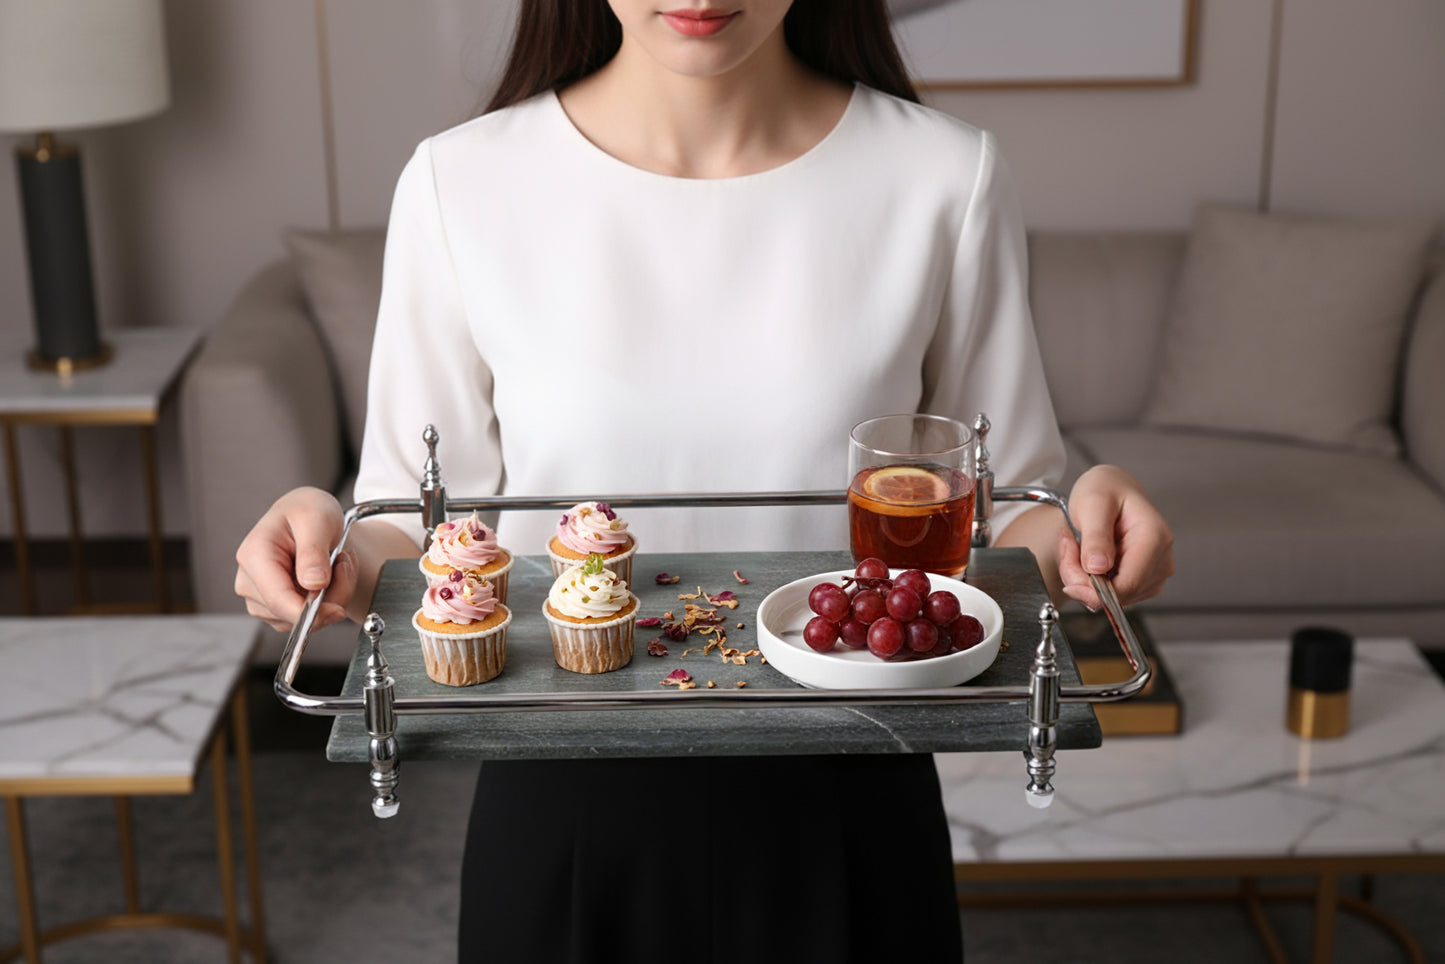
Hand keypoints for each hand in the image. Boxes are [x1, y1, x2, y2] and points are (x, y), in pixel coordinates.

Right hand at [234, 487, 356, 632]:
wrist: (309, 516)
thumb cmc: (308, 512)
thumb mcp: (317, 519)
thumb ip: (314, 551)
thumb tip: (314, 584)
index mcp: (254, 555)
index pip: (277, 599)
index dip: (309, 612)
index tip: (338, 609)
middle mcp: (250, 579)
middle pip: (291, 612)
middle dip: (329, 596)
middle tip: (344, 563)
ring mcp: (259, 596)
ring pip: (301, 619)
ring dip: (331, 597)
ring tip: (336, 563)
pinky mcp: (274, 606)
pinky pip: (305, 618)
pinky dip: (326, 601)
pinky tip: (329, 576)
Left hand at [1056, 465, 1173, 609]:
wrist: (1112, 488)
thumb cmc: (1105, 489)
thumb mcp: (1092, 504)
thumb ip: (1095, 536)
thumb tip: (1097, 569)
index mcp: (1154, 538)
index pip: (1127, 585)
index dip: (1093, 591)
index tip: (1068, 574)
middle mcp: (1162, 559)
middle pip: (1117, 594)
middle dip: (1083, 579)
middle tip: (1068, 546)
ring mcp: (1155, 573)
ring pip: (1111, 597)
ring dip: (1083, 578)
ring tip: (1078, 546)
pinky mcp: (1143, 581)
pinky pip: (1111, 594)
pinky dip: (1090, 580)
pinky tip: (1087, 555)